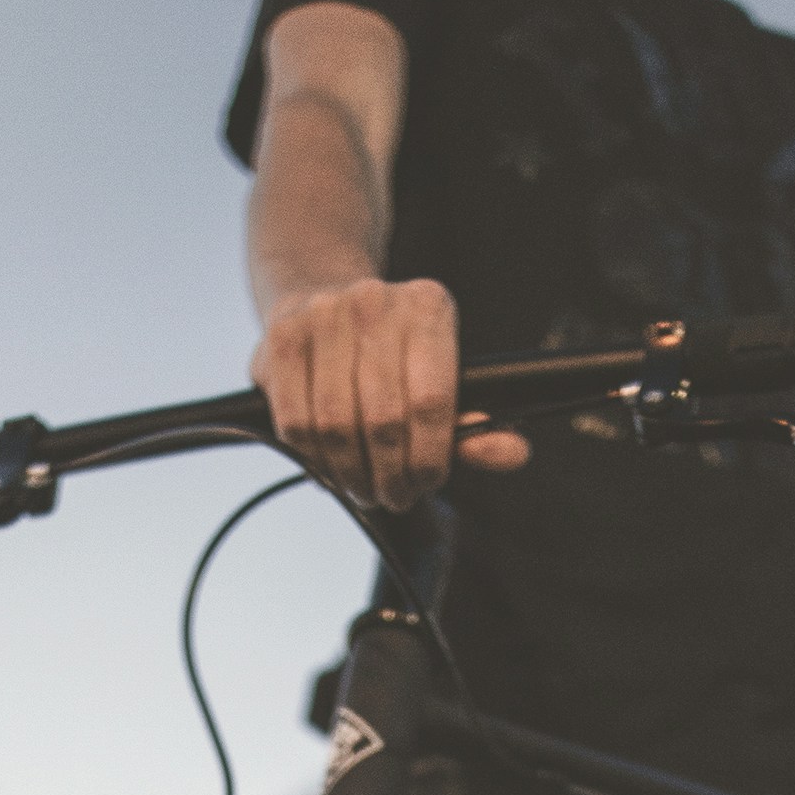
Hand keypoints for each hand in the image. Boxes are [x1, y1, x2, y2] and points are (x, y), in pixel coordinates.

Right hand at [251, 276, 529, 508]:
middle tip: (393, 497)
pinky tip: (328, 465)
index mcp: (428, 306)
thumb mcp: (441, 381)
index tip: (426, 485)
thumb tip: (513, 454)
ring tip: (362, 487)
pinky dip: (313, 458)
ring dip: (351, 474)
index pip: (432, 403)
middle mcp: (375, 300)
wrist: (320, 298)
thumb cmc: (389, 356)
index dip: (429, 460)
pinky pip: (296, 422)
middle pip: (384, 420)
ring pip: (336, 426)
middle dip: (390, 476)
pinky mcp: (281, 336)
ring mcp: (324, 314)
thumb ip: (475, 427)